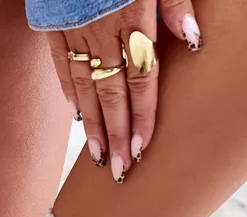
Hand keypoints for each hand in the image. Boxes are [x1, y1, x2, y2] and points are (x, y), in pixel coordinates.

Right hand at [47, 2, 202, 182]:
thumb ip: (176, 3)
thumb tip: (194, 41)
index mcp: (132, 18)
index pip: (141, 80)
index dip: (142, 117)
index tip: (141, 149)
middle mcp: (102, 32)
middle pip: (112, 94)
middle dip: (116, 135)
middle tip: (119, 170)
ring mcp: (74, 30)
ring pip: (85, 87)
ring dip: (93, 126)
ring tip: (98, 156)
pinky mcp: (53, 24)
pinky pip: (60, 66)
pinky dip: (68, 93)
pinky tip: (77, 117)